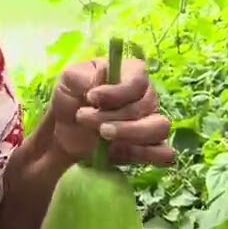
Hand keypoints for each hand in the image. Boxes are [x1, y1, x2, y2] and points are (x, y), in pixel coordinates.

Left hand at [48, 55, 175, 166]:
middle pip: (146, 106)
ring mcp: (151, 122)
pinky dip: (147, 155)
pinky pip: (163, 153)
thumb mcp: (70, 79)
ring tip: (102, 136)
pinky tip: (120, 152)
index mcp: (132, 73)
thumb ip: (82, 76)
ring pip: (159, 128)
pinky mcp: (148, 148)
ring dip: (129, 133)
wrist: (64, 131)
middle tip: (84, 117)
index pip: (138, 81)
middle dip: (112, 115)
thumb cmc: (71, 98)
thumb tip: (96, 88)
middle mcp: (147, 96)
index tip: (91, 98)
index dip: (117, 92)